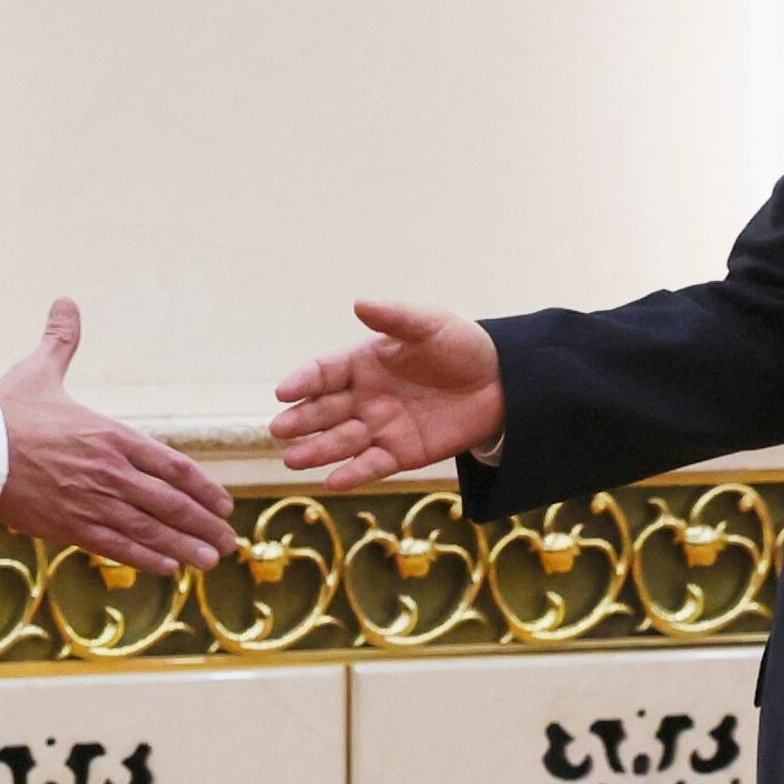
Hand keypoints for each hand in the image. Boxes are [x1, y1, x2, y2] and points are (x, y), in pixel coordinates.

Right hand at [0, 299, 236, 572]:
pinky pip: (117, 546)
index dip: (202, 487)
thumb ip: (61, 341)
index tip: (223, 502)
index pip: (172, 465)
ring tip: (211, 560)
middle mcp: (110, 472)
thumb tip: (65, 302)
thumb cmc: (5, 410)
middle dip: (204, 523)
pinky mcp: (69, 526)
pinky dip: (146, 558)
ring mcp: (91, 502)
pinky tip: (169, 568)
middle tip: (229, 541)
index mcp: (111, 436)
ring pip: (150, 529)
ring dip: (185, 546)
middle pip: (170, 503)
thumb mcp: (39, 370)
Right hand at [269, 301, 504, 489]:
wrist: (503, 383)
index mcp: (364, 362)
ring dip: (317, 450)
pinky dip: (353, 474)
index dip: (303, 381)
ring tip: (294, 459)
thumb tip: (359, 303)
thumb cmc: (462, 347)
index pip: (324, 372)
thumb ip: (395, 317)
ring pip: (342, 441)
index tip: (283, 392)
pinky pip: (372, 465)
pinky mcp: (401, 453)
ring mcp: (380, 427)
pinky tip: (333, 481)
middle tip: (280, 429)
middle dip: (302, 420)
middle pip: (325, 410)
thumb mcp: (430, 325)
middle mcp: (365, 396)